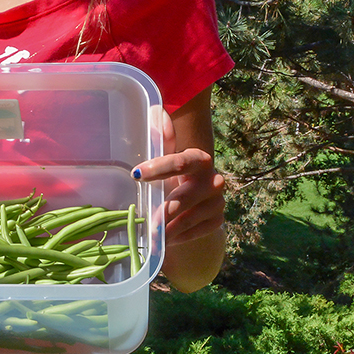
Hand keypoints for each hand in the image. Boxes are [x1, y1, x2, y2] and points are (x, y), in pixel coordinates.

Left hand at [134, 106, 225, 247]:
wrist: (196, 200)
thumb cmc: (175, 175)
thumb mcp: (166, 157)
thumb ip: (162, 140)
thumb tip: (156, 112)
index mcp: (198, 159)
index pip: (181, 161)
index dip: (159, 167)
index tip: (136, 174)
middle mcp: (213, 180)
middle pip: (186, 197)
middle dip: (166, 210)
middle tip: (148, 222)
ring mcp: (217, 202)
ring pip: (191, 218)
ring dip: (170, 228)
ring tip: (152, 236)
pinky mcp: (217, 221)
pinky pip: (197, 232)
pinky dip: (180, 237)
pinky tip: (166, 241)